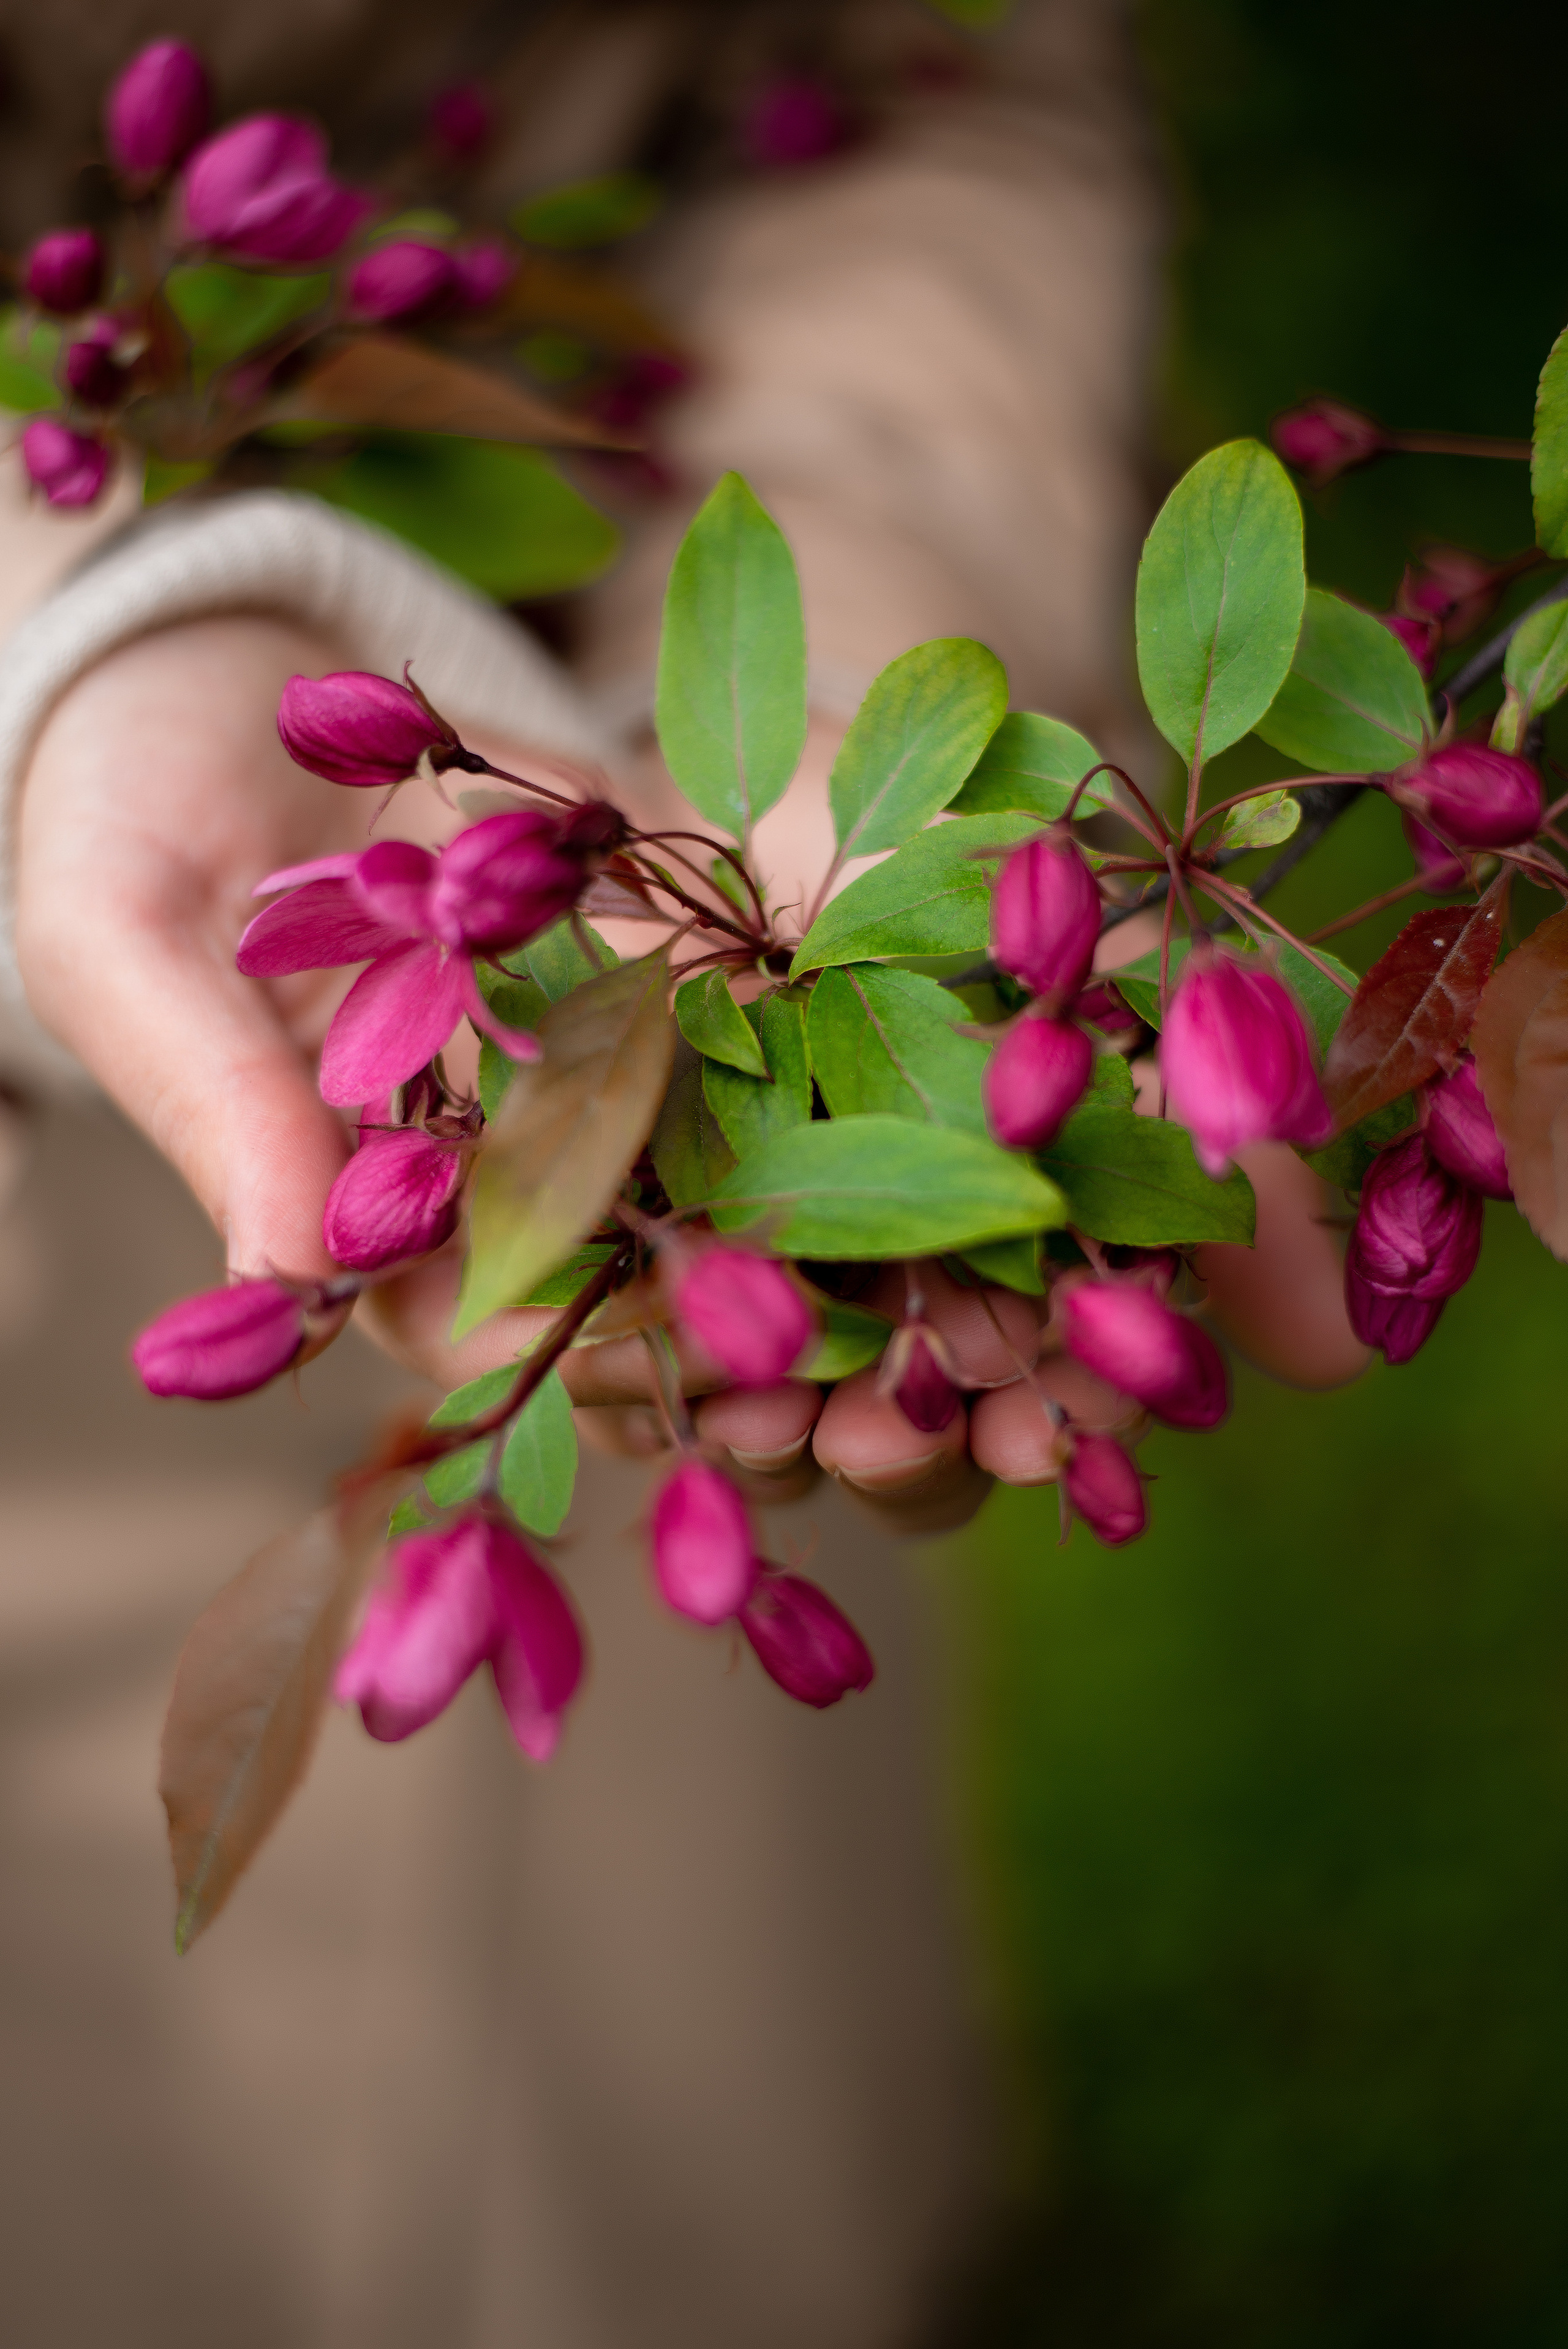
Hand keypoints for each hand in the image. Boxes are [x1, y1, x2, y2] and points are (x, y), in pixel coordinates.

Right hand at [15, 616, 1365, 1542]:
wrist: (226, 653)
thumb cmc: (128, 793)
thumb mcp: (125, 928)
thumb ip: (210, 1091)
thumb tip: (291, 1267)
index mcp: (387, 1227)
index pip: (534, 1350)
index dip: (664, 1392)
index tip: (798, 1423)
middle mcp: (527, 1183)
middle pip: (697, 1323)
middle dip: (844, 1385)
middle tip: (995, 1426)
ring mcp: (623, 1086)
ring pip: (789, 1216)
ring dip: (933, 1284)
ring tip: (1073, 1338)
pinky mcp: (701, 979)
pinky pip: (821, 1052)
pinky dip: (941, 1097)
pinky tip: (1062, 1122)